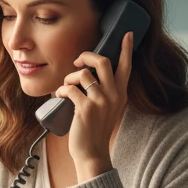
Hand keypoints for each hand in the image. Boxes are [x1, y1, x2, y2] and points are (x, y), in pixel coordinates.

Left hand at [54, 30, 133, 180]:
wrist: (92, 153)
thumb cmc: (95, 130)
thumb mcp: (107, 109)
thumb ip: (104, 92)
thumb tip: (87, 74)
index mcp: (120, 94)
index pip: (126, 66)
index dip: (126, 49)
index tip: (128, 34)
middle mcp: (113, 95)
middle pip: (102, 61)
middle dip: (86, 56)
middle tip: (77, 62)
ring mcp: (100, 101)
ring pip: (83, 74)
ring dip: (69, 77)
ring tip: (66, 87)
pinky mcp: (86, 108)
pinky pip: (70, 88)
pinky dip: (61, 90)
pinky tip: (60, 96)